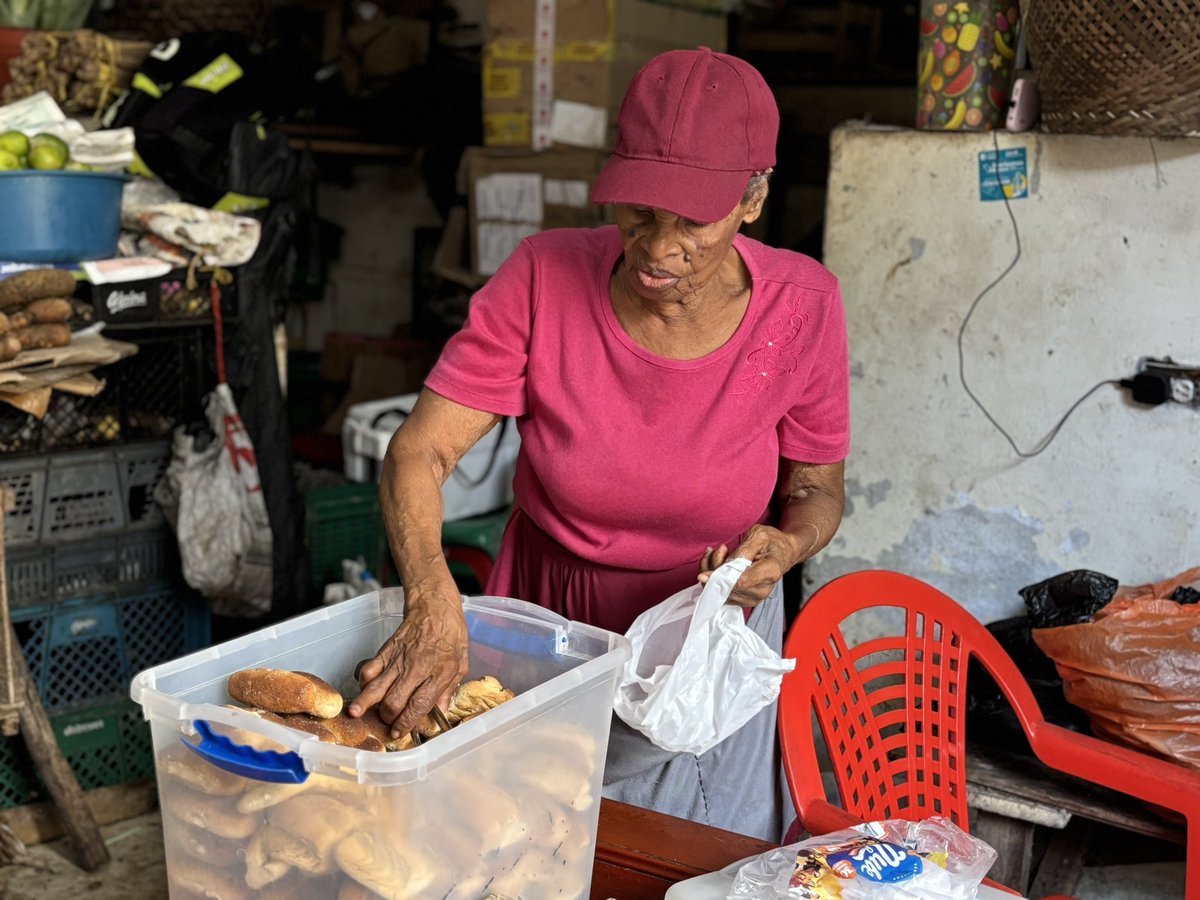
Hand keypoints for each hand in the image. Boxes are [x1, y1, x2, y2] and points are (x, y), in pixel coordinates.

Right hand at [347, 583, 468, 737]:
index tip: (399, 732)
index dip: (407, 722)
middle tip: (386, 723)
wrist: (435, 606)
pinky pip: (369, 667)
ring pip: (377, 685)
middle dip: (387, 717)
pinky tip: (361, 688)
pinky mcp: (386, 650)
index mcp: (439, 673)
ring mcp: (399, 659)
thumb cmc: (452, 634)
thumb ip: (449, 689)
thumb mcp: (461, 663)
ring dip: (365, 702)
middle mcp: (416, 668)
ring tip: (356, 714)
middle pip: (394, 700)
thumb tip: (441, 713)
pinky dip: (362, 680)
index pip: (419, 704)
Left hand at [697, 524, 802, 607]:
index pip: (740, 582)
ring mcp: (754, 597)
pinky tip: (718, 561)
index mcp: (770, 572)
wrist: (783, 553)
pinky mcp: (745, 600)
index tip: (703, 574)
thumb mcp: (759, 536)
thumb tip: (725, 565)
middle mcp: (762, 590)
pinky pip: (722, 593)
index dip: (719, 579)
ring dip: (713, 572)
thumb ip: (743, 550)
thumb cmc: (772, 542)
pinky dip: (714, 578)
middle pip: (728, 589)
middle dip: (715, 569)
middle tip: (720, 549)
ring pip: (722, 592)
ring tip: (720, 552)